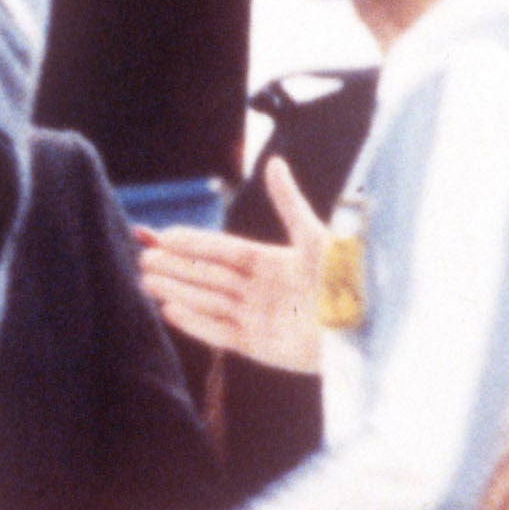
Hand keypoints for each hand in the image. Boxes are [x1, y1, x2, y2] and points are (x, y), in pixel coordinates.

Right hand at [137, 156, 325, 373]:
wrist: (364, 331)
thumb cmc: (344, 280)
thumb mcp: (315, 236)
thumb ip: (289, 202)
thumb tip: (274, 162)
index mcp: (274, 262)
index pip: (225, 250)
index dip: (195, 243)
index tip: (163, 234)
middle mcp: (263, 290)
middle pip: (211, 276)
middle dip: (177, 267)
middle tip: (143, 258)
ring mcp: (260, 318)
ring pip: (210, 301)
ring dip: (178, 290)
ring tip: (147, 281)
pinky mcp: (261, 347)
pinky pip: (221, 333)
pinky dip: (195, 323)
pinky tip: (170, 310)